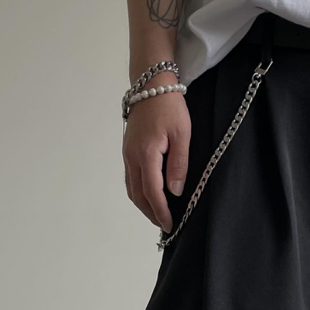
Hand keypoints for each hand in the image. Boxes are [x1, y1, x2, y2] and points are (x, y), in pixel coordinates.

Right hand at [122, 71, 190, 232]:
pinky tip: (150, 196)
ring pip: (131, 188)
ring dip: (143, 205)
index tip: (170, 224)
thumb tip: (175, 191)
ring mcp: (127, 153)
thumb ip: (178, 164)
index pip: (152, 192)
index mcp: (146, 154)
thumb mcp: (182, 134)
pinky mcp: (128, 150)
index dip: (161, 211)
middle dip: (151, 213)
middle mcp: (132, 157)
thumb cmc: (169, 106)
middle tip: (165, 225)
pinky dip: (139, 192)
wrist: (150, 83)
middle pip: (138, 195)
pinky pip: (130, 178)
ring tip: (158, 215)